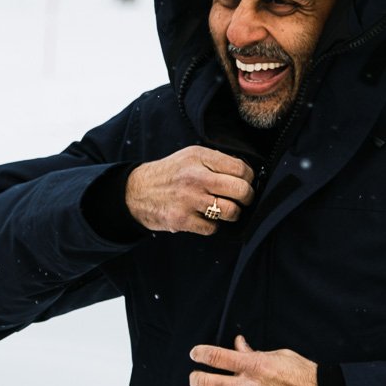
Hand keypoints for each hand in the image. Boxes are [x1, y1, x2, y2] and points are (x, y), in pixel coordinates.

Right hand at [126, 146, 254, 234]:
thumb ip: (216, 162)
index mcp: (199, 157)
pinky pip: (213, 228)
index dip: (248, 178)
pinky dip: (212, 226)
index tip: (245, 182)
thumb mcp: (190, 156)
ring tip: (223, 210)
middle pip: (241, 191)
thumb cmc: (169, 174)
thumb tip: (246, 174)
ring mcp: (188, 199)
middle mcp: (195, 177)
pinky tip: (204, 217)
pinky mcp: (182, 219)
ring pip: (231, 212)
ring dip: (232, 213)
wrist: (136, 192)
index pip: (240, 169)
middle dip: (247, 198)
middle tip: (242, 199)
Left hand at [188, 336, 318, 385]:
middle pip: (205, 382)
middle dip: (195, 379)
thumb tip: (237, 344)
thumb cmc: (304, 376)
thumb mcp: (280, 356)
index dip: (199, 353)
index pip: (215, 356)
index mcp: (253, 365)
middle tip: (196, 379)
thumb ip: (254, 352)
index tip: (195, 354)